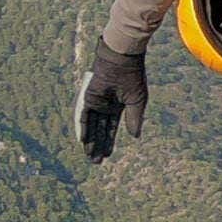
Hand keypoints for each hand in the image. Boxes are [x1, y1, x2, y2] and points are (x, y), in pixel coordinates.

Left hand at [78, 45, 147, 161]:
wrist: (122, 59)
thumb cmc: (133, 77)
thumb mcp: (137, 101)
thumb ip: (135, 119)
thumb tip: (135, 137)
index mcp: (119, 106)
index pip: (112, 128)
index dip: (110, 141)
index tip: (108, 155)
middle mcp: (106, 106)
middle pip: (100, 130)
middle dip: (99, 146)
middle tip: (96, 162)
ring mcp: (96, 102)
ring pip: (92, 126)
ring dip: (90, 141)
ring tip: (90, 156)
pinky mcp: (89, 97)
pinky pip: (84, 116)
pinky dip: (83, 128)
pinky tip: (83, 141)